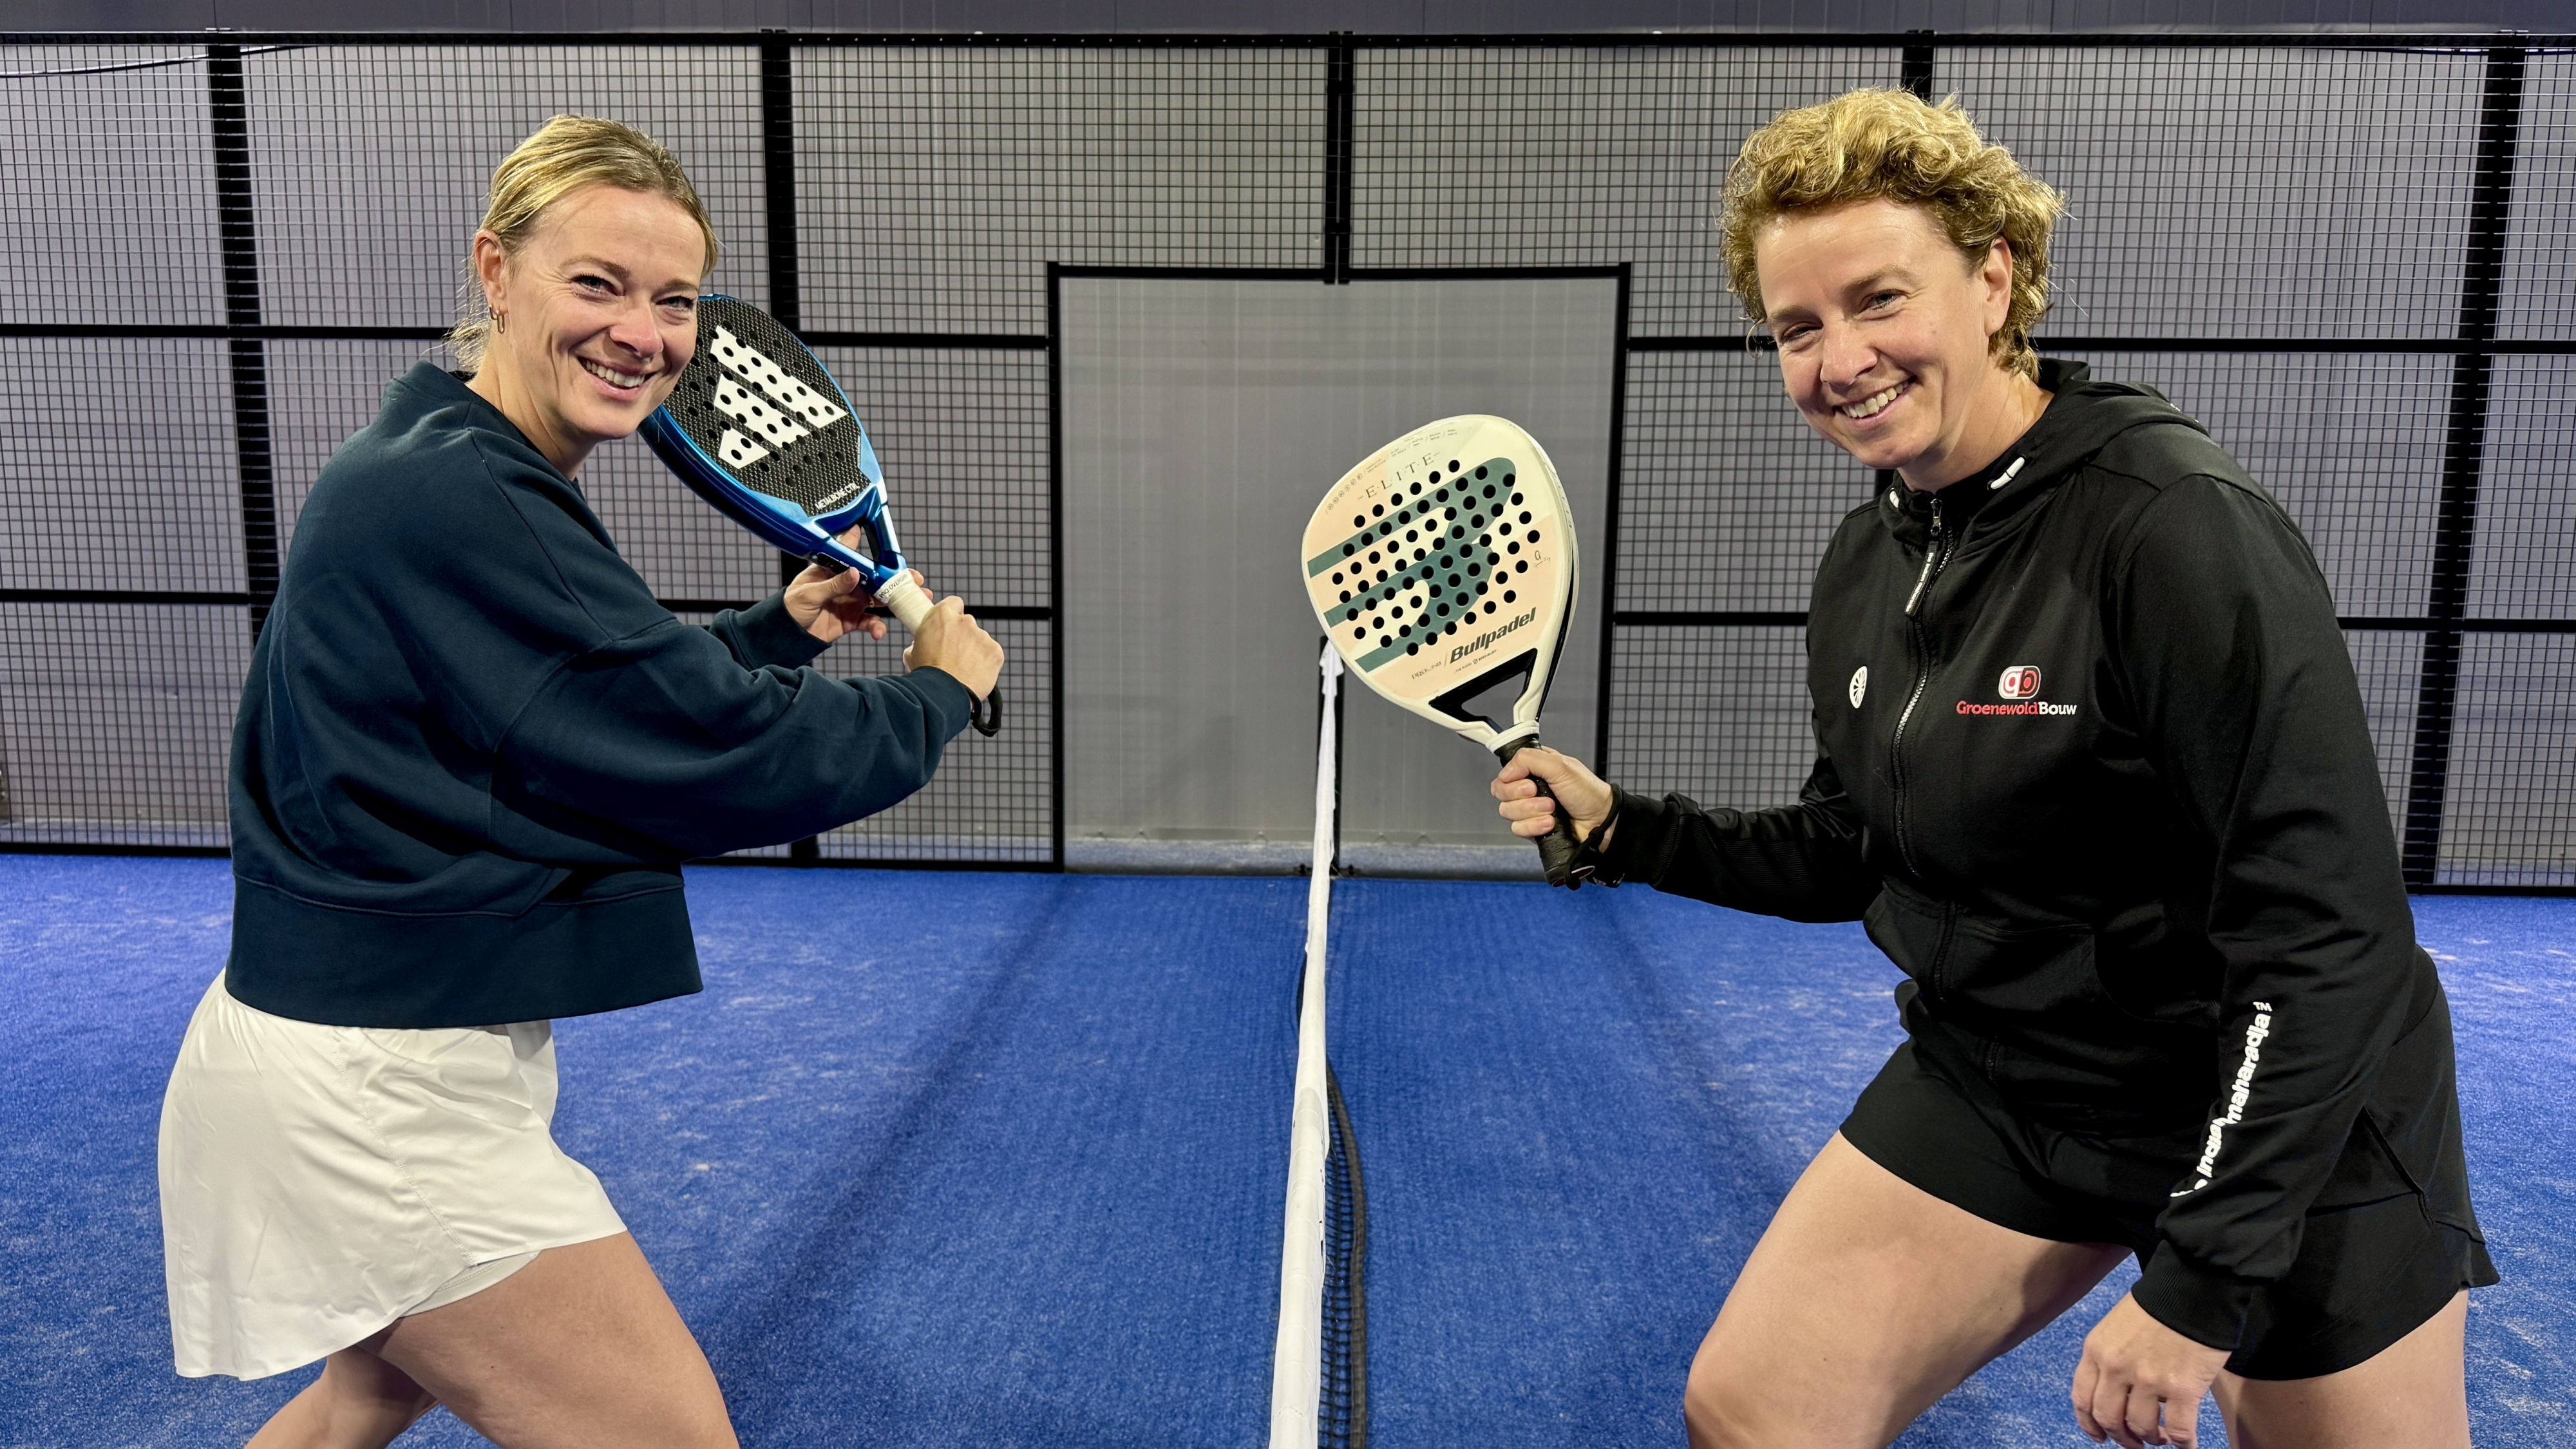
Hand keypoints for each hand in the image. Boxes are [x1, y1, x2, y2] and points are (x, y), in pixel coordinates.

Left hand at [785, 562, 903, 645]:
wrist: (787, 634)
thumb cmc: (792, 606)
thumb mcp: (810, 592)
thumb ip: (834, 584)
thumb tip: (856, 573)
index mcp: (836, 570)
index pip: (858, 555)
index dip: (878, 555)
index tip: (895, 556)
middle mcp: (848, 583)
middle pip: (878, 579)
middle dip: (898, 581)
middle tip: (916, 582)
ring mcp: (852, 601)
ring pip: (880, 600)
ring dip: (896, 603)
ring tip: (910, 606)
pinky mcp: (852, 620)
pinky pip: (870, 622)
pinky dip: (877, 627)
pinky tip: (879, 632)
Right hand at [902, 591, 1003, 700]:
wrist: (943, 695)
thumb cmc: (926, 675)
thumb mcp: (913, 652)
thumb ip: (922, 642)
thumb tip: (923, 646)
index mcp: (943, 615)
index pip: (954, 603)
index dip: (952, 614)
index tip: (950, 626)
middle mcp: (965, 621)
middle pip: (967, 624)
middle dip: (962, 637)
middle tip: (954, 655)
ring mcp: (982, 636)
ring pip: (980, 641)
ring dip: (974, 651)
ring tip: (963, 670)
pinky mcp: (995, 651)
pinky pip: (991, 654)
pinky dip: (986, 663)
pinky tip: (974, 674)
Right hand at [1490, 745, 1615, 843]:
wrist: (1601, 822)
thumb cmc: (1588, 793)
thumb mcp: (1560, 765)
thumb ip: (1529, 759)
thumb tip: (1507, 770)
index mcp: (1534, 769)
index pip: (1504, 773)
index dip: (1511, 779)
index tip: (1529, 781)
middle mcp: (1529, 788)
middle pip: (1502, 793)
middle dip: (1523, 796)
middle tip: (1543, 794)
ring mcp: (1530, 810)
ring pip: (1508, 812)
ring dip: (1532, 812)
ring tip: (1552, 809)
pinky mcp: (1533, 828)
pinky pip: (1518, 829)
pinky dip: (1535, 826)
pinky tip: (1551, 823)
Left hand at [2072, 1294, 2231, 1448]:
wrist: (2194, 1285)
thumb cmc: (2161, 1302)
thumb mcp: (2118, 1325)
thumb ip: (2110, 1356)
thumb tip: (2117, 1391)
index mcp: (2097, 1350)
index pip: (2082, 1398)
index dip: (2089, 1423)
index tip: (2099, 1435)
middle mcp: (2116, 1368)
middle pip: (2109, 1418)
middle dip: (2121, 1437)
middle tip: (2135, 1443)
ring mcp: (2148, 1380)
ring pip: (2142, 1429)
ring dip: (2151, 1439)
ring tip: (2162, 1438)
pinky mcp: (2182, 1388)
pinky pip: (2180, 1431)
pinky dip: (2183, 1444)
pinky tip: (2188, 1445)